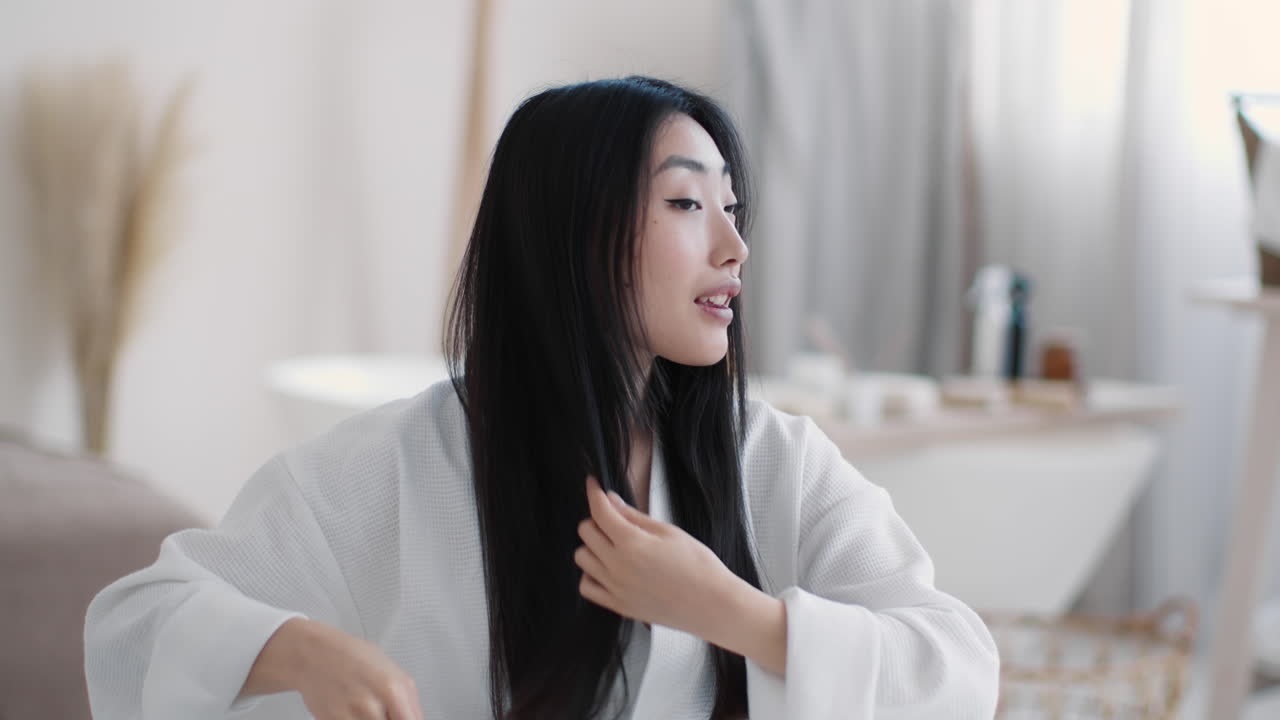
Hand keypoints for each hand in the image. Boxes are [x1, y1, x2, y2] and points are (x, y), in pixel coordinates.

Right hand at [242, 618, 424, 719]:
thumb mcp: (393, 670)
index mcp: (392, 689)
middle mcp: (371, 705)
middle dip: (389, 719)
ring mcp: (350, 716)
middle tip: (385, 712)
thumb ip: (410, 701)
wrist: (312, 655)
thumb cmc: (352, 656)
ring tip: (369, 710)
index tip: (405, 719)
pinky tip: (355, 712)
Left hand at [574, 475, 744, 639]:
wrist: (711, 604)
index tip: (593, 485)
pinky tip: (607, 569)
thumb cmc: (698, 567)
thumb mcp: (668, 532)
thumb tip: (612, 501)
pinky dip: (591, 574)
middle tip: (614, 518)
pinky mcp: (619, 606)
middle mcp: (618, 566)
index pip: (600, 511)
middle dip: (596, 518)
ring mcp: (616, 588)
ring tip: (612, 545)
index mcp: (632, 543)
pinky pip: (586, 587)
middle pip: (586, 532)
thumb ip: (635, 516)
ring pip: (582, 558)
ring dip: (592, 546)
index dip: (593, 493)